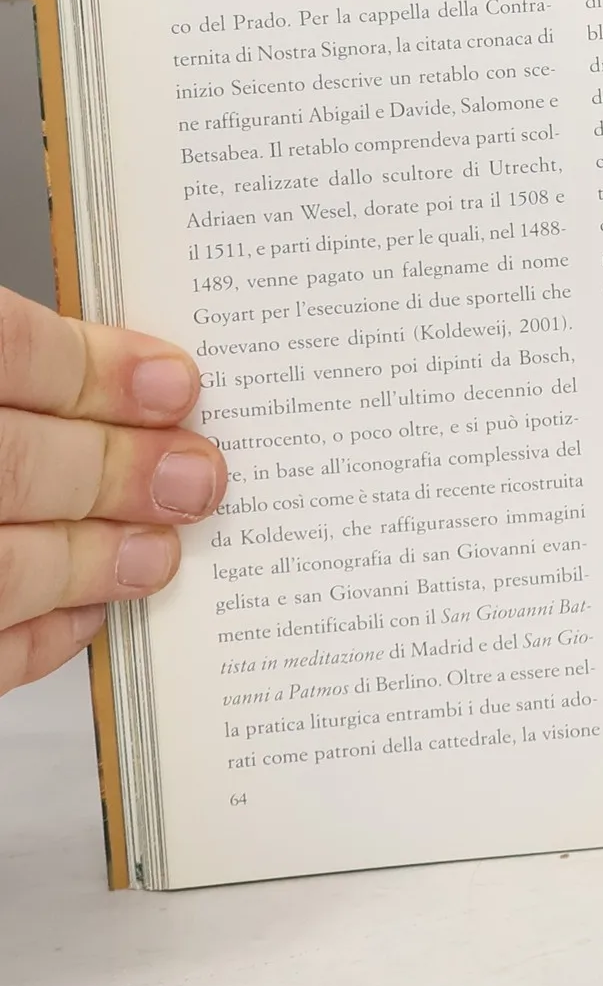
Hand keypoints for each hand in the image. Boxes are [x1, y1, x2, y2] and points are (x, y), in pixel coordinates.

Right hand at [0, 289, 225, 695]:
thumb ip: (22, 370)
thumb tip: (129, 380)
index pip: (9, 349)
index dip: (100, 369)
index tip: (178, 383)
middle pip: (16, 464)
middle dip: (122, 472)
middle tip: (201, 477)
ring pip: (4, 566)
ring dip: (94, 561)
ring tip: (161, 555)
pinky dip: (37, 636)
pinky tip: (86, 613)